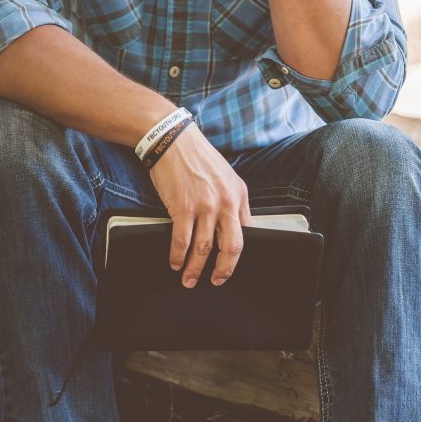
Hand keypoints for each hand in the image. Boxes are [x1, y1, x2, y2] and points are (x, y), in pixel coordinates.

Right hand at [148, 124, 253, 287]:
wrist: (173, 140)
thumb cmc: (198, 158)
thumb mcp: (227, 177)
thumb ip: (233, 201)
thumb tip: (234, 226)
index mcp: (240, 196)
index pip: (247, 232)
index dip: (239, 253)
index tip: (231, 265)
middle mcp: (226, 203)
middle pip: (231, 246)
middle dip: (224, 269)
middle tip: (217, 281)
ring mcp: (205, 206)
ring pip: (204, 248)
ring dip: (195, 268)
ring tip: (188, 279)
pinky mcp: (182, 207)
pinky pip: (182, 240)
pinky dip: (177, 256)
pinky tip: (174, 262)